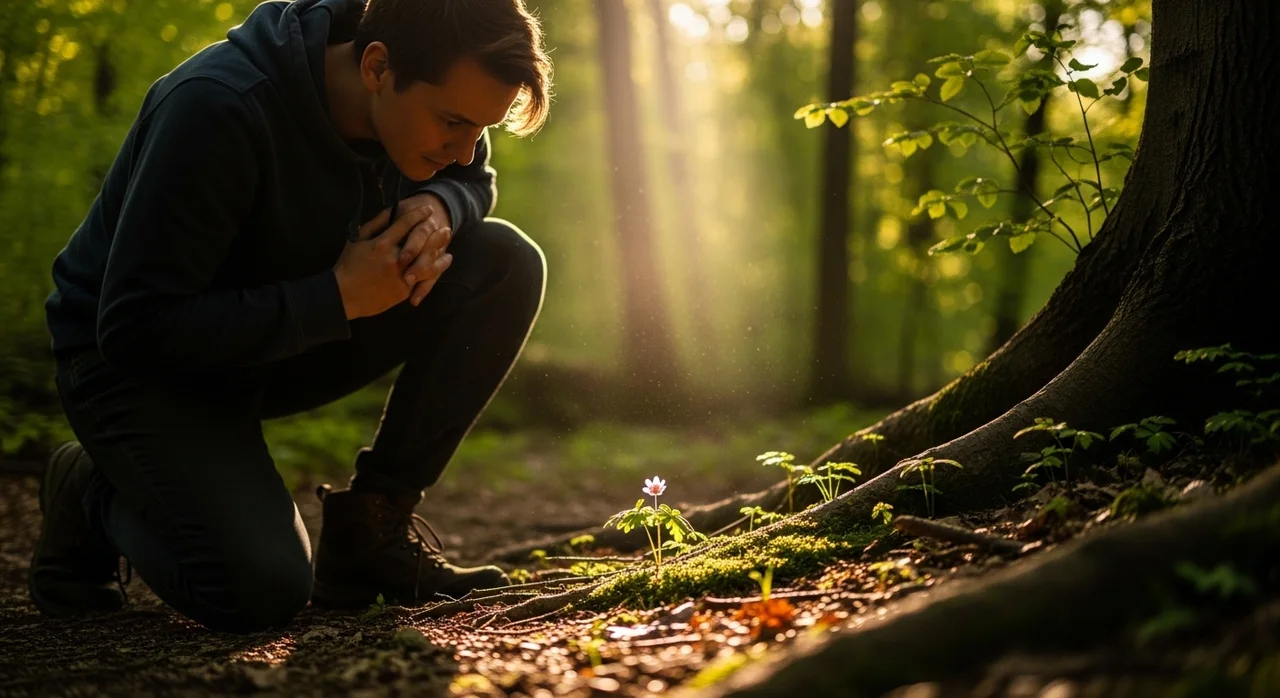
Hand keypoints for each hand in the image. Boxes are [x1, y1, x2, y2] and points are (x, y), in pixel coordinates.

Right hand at [333, 207, 449, 318]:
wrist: (344, 295)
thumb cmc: (348, 265)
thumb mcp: (356, 240)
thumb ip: (374, 225)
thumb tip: (390, 211)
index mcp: (382, 244)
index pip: (405, 224)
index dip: (419, 215)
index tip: (428, 210)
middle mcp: (394, 259)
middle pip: (421, 243)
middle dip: (435, 234)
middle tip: (446, 228)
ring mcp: (400, 276)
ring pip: (426, 264)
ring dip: (439, 256)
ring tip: (448, 251)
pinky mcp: (403, 291)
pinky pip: (421, 281)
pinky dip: (432, 273)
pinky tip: (440, 268)